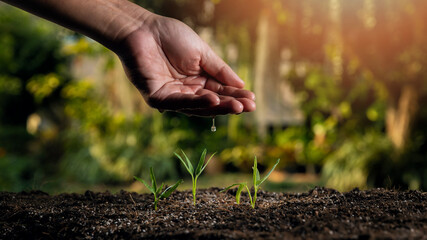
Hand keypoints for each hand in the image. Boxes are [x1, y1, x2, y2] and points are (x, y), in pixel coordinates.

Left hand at [117, 15, 255, 116]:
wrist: (143, 28)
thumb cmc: (171, 37)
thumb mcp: (202, 53)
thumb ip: (220, 70)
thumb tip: (241, 85)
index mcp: (197, 80)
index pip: (220, 92)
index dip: (235, 96)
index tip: (252, 100)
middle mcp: (186, 91)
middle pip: (211, 103)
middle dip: (230, 105)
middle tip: (249, 107)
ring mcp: (171, 96)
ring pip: (197, 107)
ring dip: (217, 107)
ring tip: (236, 106)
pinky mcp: (157, 98)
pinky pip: (178, 103)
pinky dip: (196, 102)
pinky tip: (213, 100)